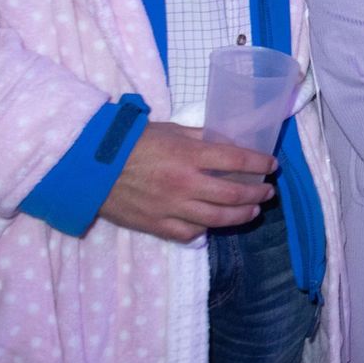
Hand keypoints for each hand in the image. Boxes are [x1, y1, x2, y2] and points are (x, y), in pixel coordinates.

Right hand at [97, 122, 275, 241]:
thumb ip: (200, 137)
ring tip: (253, 211)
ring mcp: (172, 208)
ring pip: (217, 218)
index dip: (260, 163)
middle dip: (257, 193)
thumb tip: (226, 143)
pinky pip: (190, 232)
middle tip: (267, 191)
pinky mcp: (157, 225)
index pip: (237, 160)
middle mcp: (185, 184)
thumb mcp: (171, 130)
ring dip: (241, 215)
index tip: (272, 164)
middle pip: (233, 194)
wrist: (91, 167)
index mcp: (190, 156)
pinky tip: (215, 225)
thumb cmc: (132, 143)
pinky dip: (206, 229)